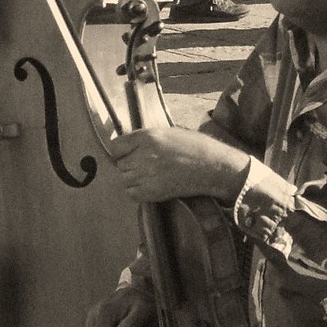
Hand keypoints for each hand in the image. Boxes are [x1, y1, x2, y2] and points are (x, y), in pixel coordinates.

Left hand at [110, 126, 250, 204]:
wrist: (211, 165)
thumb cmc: (193, 146)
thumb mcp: (167, 133)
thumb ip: (145, 139)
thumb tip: (128, 146)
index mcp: (147, 137)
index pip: (115, 146)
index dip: (120, 151)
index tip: (127, 153)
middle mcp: (143, 155)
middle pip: (120, 164)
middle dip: (128, 165)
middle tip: (144, 165)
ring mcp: (147, 174)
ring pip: (124, 179)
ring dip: (132, 179)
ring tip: (149, 175)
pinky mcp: (152, 191)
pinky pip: (132, 193)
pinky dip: (137, 191)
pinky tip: (150, 185)